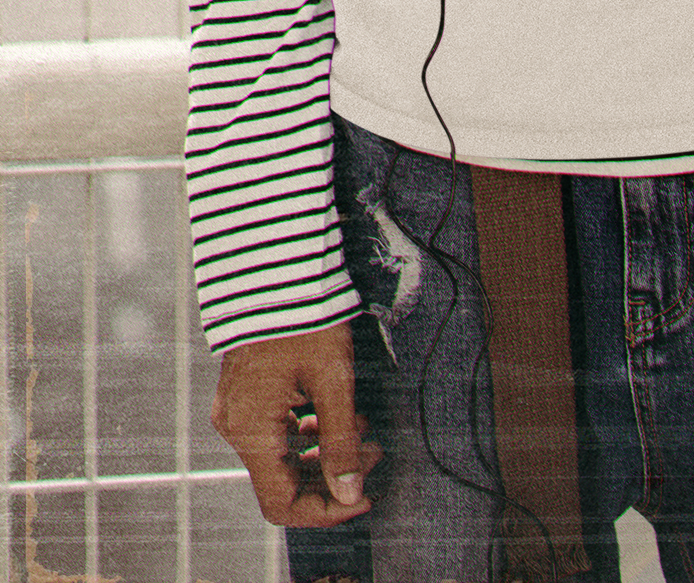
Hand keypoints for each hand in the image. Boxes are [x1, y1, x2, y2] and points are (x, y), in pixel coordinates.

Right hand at [211, 321, 382, 528]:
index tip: (363, 497)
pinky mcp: (246, 394)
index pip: (282, 504)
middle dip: (333, 474)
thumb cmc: (305, 318)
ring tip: (363, 429)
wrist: (277, 268)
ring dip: (324, 451)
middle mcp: (236, 427)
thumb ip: (341, 441)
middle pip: (283, 481)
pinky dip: (309, 432)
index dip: (325, 510)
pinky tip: (337, 415)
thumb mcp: (333, 380)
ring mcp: (237, 410)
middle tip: (373, 452)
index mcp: (252, 431)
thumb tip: (350, 494)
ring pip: (282, 457)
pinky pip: (276, 432)